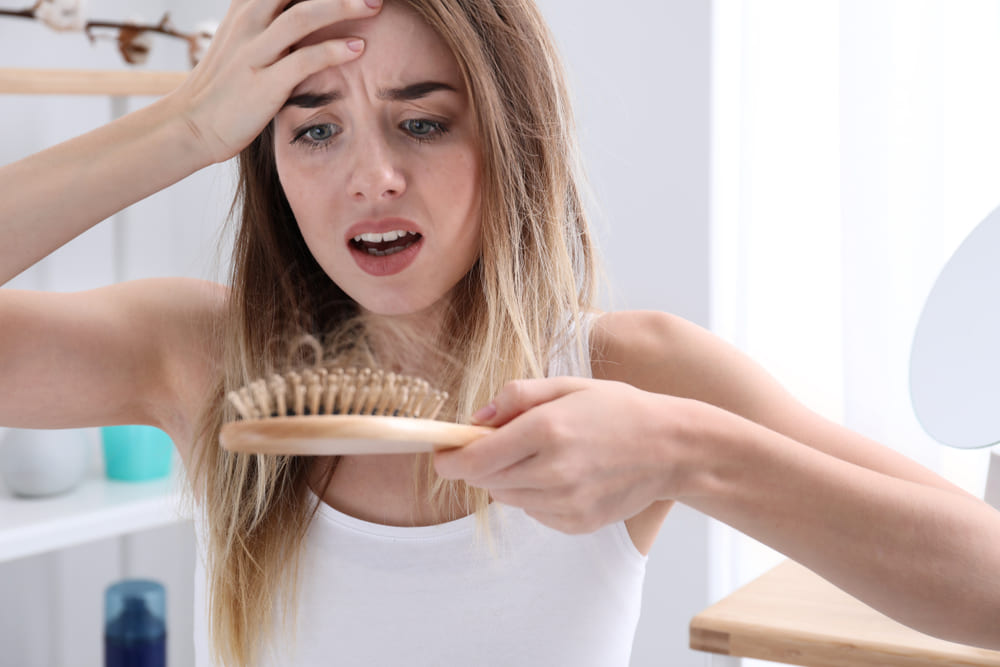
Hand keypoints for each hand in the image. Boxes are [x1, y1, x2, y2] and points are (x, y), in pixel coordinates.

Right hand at [171, 0, 380, 163]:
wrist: (193, 123)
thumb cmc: (226, 84)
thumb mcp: (242, 39)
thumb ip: (269, 20)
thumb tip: (304, 13)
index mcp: (245, 7)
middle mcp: (248, 22)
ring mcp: (254, 52)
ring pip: (303, 16)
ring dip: (343, 7)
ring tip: (374, 5)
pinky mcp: (264, 84)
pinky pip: (303, 60)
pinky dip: (333, 51)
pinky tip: (358, 48)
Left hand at [434, 377, 692, 533]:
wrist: (672, 448)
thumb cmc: (619, 409)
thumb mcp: (568, 385)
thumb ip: (517, 396)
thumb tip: (475, 418)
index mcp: (548, 430)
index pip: (475, 459)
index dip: (449, 459)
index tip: (441, 453)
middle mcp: (554, 471)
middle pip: (486, 481)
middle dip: (481, 463)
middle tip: (499, 443)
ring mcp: (567, 503)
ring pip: (508, 497)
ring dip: (509, 478)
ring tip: (542, 454)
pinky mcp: (577, 524)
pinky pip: (534, 512)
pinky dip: (535, 495)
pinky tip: (564, 474)